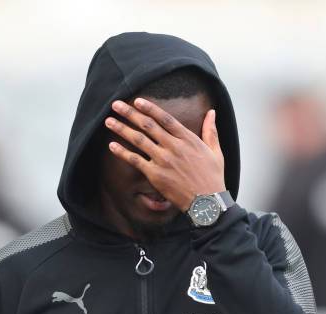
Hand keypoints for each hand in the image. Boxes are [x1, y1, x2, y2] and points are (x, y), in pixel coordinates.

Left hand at [104, 97, 225, 211]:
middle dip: (130, 113)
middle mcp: (173, 146)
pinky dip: (123, 152)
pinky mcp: (155, 174)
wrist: (207, 201)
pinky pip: (135, 160)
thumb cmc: (212, 177)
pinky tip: (112, 146)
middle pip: (148, 125)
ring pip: (139, 140)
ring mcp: (163, 160)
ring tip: (109, 121)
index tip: (136, 101)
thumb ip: (211, 130)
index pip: (165, 118)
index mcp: (187, 138)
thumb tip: (212, 113)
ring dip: (122, 129)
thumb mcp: (216, 151)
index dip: (149, 108)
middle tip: (116, 105)